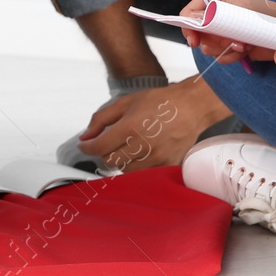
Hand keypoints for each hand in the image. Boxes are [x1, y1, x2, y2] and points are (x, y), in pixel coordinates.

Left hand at [77, 79, 225, 171]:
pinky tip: (141, 152)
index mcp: (130, 127)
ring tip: (127, 146)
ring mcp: (157, 157)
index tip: (84, 145)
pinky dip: (137, 165)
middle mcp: (143, 145)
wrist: (191, 107)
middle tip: (109, 142)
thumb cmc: (159, 102)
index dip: (87, 147)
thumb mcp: (125, 103)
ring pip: (125, 170)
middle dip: (104, 152)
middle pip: (110, 161)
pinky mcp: (168, 164)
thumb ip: (101, 119)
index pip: (99, 147)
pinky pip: (144, 173)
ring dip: (120, 160)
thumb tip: (85, 137)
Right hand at [180, 0, 275, 63]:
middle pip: (197, 33)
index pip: (189, 13)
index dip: (188, 26)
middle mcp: (215, 17)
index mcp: (214, 1)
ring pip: (208, 47)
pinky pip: (222, 57)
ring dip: (224, 49)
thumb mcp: (237, 7)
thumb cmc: (266, 12)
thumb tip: (189, 17)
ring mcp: (224, 34)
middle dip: (211, 41)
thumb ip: (211, 12)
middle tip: (225, 42)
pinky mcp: (233, 48)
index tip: (193, 39)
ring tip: (242, 45)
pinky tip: (245, 50)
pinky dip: (232, 56)